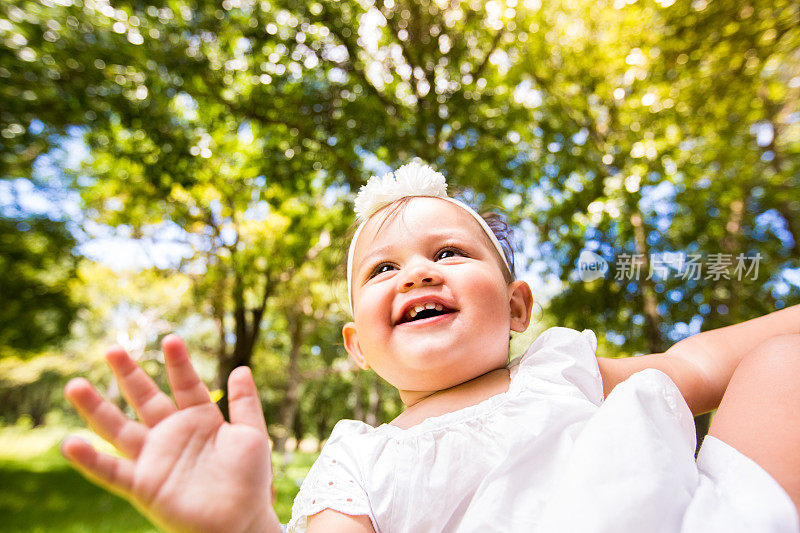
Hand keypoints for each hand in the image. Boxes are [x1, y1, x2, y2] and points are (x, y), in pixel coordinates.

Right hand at [62, 335, 281, 532]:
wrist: (241, 522)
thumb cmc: (249, 480)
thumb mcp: (252, 435)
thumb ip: (246, 403)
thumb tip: (241, 368)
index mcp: (199, 419)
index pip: (186, 384)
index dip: (179, 363)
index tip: (171, 339)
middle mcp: (172, 434)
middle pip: (144, 398)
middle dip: (129, 375)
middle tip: (111, 348)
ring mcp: (155, 458)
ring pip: (118, 428)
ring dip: (96, 408)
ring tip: (74, 385)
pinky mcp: (143, 485)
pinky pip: (111, 471)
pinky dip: (90, 460)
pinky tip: (70, 442)